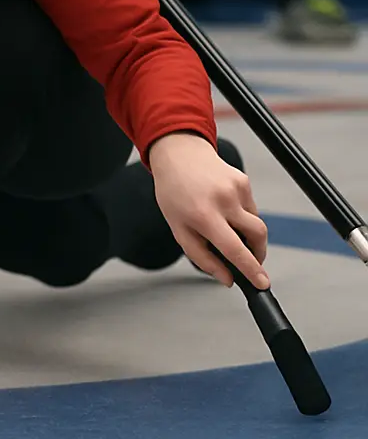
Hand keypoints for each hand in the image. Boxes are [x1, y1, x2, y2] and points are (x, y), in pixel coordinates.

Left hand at [149, 132, 269, 288]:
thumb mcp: (178, 229)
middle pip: (257, 235)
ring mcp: (236, 189)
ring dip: (245, 231)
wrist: (178, 155)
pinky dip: (241, 214)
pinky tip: (223, 206)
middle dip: (258, 253)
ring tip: (223, 223)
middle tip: (249, 260)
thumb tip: (227, 278)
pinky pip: (250, 208)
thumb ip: (202, 258)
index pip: (234, 249)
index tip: (263, 283)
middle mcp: (223, 200)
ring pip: (254, 222)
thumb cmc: (174, 192)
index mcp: (203, 215)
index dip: (251, 270)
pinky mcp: (244, 181)